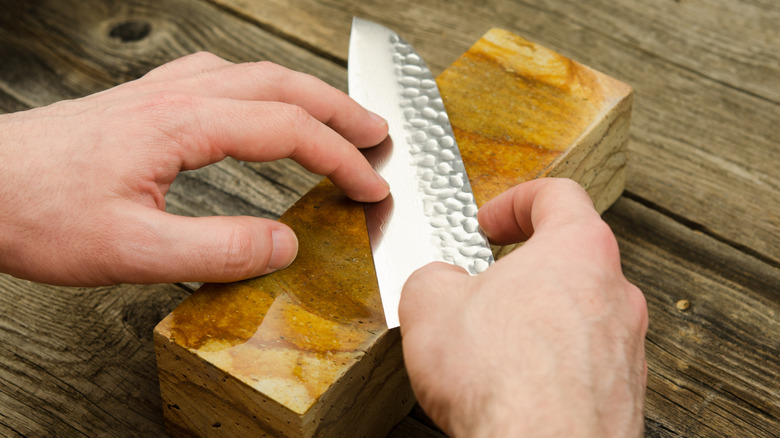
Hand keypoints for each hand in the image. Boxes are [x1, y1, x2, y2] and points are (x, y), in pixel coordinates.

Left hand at [0, 52, 388, 285]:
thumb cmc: (36, 213)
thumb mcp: (132, 251)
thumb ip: (216, 251)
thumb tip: (284, 245)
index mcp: (181, 125)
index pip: (286, 130)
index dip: (339, 157)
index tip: (371, 184)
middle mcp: (175, 97)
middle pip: (280, 85)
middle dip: (339, 109)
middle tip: (378, 130)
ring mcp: (156, 93)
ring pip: (251, 73)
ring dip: (303, 90)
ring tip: (335, 113)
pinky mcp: (140, 103)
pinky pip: (217, 76)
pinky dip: (258, 85)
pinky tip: (256, 99)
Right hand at [399, 178, 646, 436]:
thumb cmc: (501, 378)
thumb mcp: (429, 303)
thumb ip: (434, 276)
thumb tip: (439, 283)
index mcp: (579, 249)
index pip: (558, 195)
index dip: (514, 202)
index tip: (487, 224)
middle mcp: (616, 293)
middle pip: (570, 259)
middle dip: (520, 270)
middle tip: (482, 288)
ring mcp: (626, 348)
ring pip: (578, 314)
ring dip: (535, 320)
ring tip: (490, 346)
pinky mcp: (623, 396)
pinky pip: (582, 363)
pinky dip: (550, 364)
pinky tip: (513, 385)